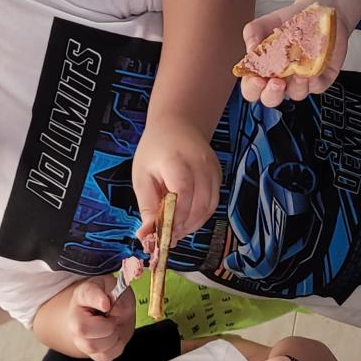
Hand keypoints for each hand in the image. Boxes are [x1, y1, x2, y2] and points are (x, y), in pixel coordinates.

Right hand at [65, 276, 135, 360]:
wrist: (112, 314)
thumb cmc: (112, 299)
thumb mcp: (118, 287)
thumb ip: (118, 293)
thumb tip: (113, 308)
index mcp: (83, 295)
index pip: (87, 295)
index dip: (97, 299)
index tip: (106, 304)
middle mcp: (75, 318)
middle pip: (82, 329)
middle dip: (107, 326)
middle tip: (112, 319)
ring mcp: (79, 338)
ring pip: (94, 346)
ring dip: (112, 337)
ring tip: (113, 327)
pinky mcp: (90, 353)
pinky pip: (104, 356)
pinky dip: (115, 348)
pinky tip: (113, 336)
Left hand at [133, 114, 222, 239]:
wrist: (178, 125)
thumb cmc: (156, 150)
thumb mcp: (142, 176)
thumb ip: (147, 206)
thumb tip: (147, 235)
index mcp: (176, 160)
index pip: (182, 191)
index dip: (176, 216)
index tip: (165, 231)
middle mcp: (200, 163)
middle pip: (200, 202)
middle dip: (185, 225)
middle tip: (170, 236)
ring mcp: (213, 169)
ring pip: (210, 206)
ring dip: (194, 223)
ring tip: (178, 229)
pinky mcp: (219, 176)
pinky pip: (214, 202)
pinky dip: (201, 215)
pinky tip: (188, 218)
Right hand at [239, 0, 360, 106]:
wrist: (319, 11)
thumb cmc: (291, 20)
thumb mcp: (267, 22)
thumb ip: (253, 32)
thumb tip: (251, 49)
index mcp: (264, 68)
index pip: (251, 88)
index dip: (252, 88)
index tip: (257, 78)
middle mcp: (282, 78)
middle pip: (271, 99)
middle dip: (271, 94)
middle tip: (276, 82)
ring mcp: (301, 80)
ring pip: (296, 94)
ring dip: (296, 86)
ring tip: (298, 71)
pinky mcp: (321, 79)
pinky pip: (317, 87)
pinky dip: (315, 81)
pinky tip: (312, 70)